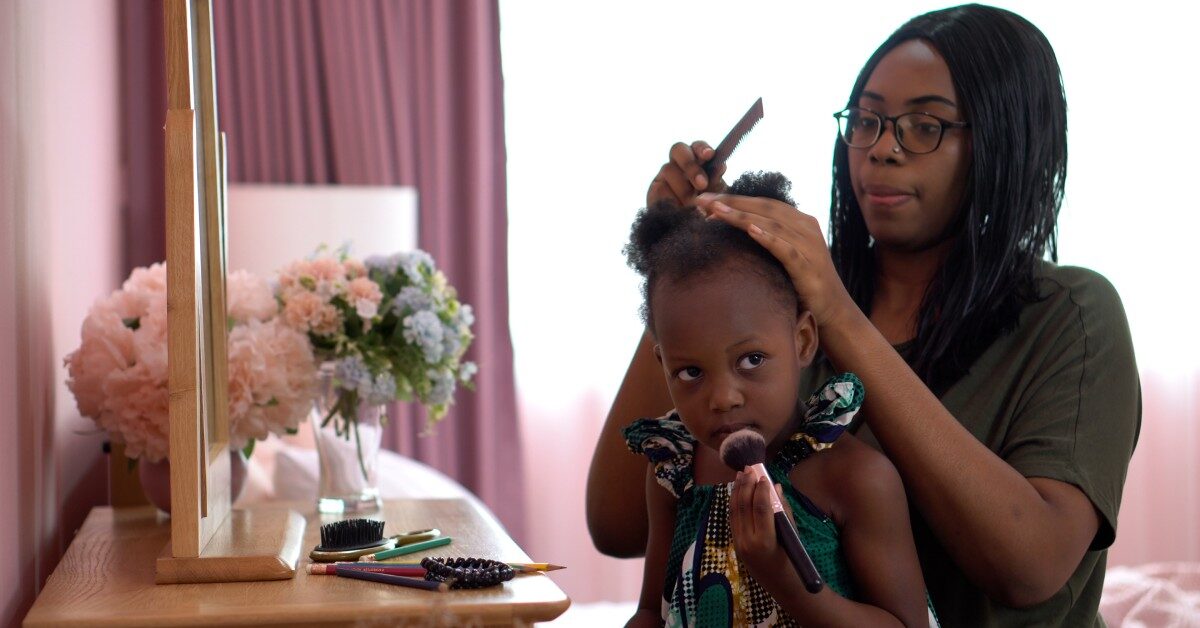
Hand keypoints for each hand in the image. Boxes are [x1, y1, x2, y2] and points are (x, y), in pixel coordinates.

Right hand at [647, 141, 727, 207]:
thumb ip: (716, 180)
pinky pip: (660, 189)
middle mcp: (678, 165)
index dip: (702, 148)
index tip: (710, 155)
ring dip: (683, 188)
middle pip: (678, 149)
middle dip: (691, 165)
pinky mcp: (653, 192)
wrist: (690, 234)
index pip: (697, 147)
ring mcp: (664, 176)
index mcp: (696, 161)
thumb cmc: (706, 211)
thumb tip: (721, 165)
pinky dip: (671, 199)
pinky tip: (680, 210)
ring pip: (669, 169)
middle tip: (702, 184)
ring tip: (693, 206)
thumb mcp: (715, 196)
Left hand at [696, 193, 857, 328]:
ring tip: (716, 211)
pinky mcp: (809, 267)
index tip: (705, 200)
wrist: (833, 309)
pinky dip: (768, 238)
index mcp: (799, 221)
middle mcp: (806, 227)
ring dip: (742, 216)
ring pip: (772, 224)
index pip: (763, 204)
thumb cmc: (802, 281)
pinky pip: (787, 250)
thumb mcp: (785, 254)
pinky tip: (750, 230)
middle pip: (764, 208)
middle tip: (701, 201)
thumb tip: (734, 232)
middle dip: (731, 202)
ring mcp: (809, 246)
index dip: (734, 199)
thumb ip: (768, 238)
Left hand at [729, 471, 792, 582]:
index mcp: (765, 541)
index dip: (761, 489)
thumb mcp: (792, 536)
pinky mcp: (735, 544)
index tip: (763, 474)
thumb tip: (776, 487)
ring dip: (737, 491)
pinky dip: (735, 503)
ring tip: (741, 474)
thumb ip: (783, 510)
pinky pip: (733, 519)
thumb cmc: (794, 561)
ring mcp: (739, 544)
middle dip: (745, 485)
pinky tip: (738, 491)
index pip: (760, 508)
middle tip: (749, 468)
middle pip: (743, 507)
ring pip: (734, 511)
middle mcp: (747, 542)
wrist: (784, 587)